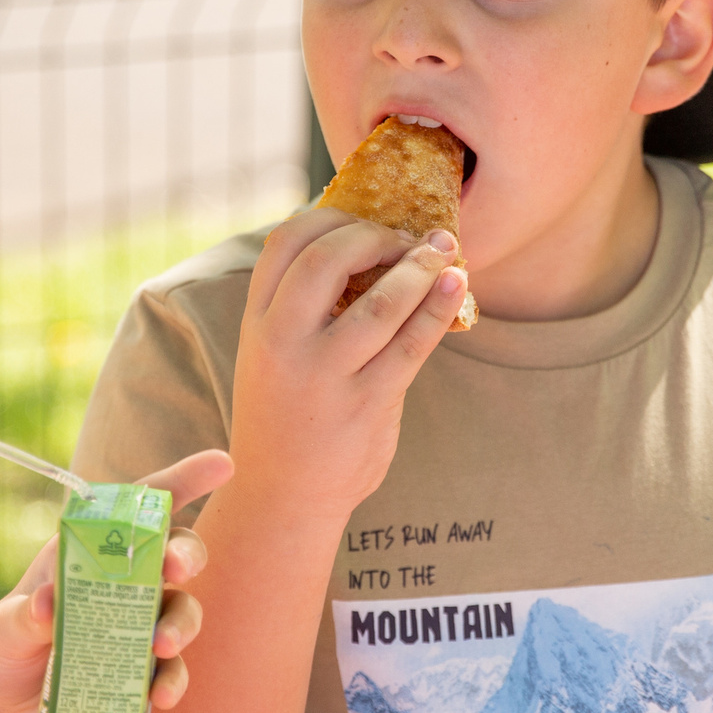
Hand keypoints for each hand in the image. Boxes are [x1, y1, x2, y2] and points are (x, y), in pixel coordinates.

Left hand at [0, 448, 233, 712]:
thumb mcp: (1, 628)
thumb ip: (24, 615)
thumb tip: (46, 604)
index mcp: (91, 551)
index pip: (139, 507)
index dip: (183, 481)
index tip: (222, 465)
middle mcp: (125, 583)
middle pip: (176, 552)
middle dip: (186, 554)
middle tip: (176, 568)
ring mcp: (139, 627)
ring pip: (184, 610)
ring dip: (181, 623)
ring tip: (161, 645)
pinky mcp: (142, 673)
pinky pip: (172, 670)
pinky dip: (172, 680)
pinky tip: (159, 695)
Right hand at [226, 208, 469, 521]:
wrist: (282, 497)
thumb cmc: (287, 415)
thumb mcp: (272, 355)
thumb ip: (303, 307)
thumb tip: (364, 245)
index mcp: (256, 324)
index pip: (284, 243)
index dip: (327, 215)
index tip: (361, 214)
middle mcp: (283, 345)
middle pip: (327, 259)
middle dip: (375, 235)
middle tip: (405, 236)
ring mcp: (325, 376)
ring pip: (379, 302)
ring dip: (419, 267)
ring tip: (443, 250)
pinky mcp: (367, 404)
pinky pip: (412, 345)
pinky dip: (438, 307)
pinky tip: (456, 286)